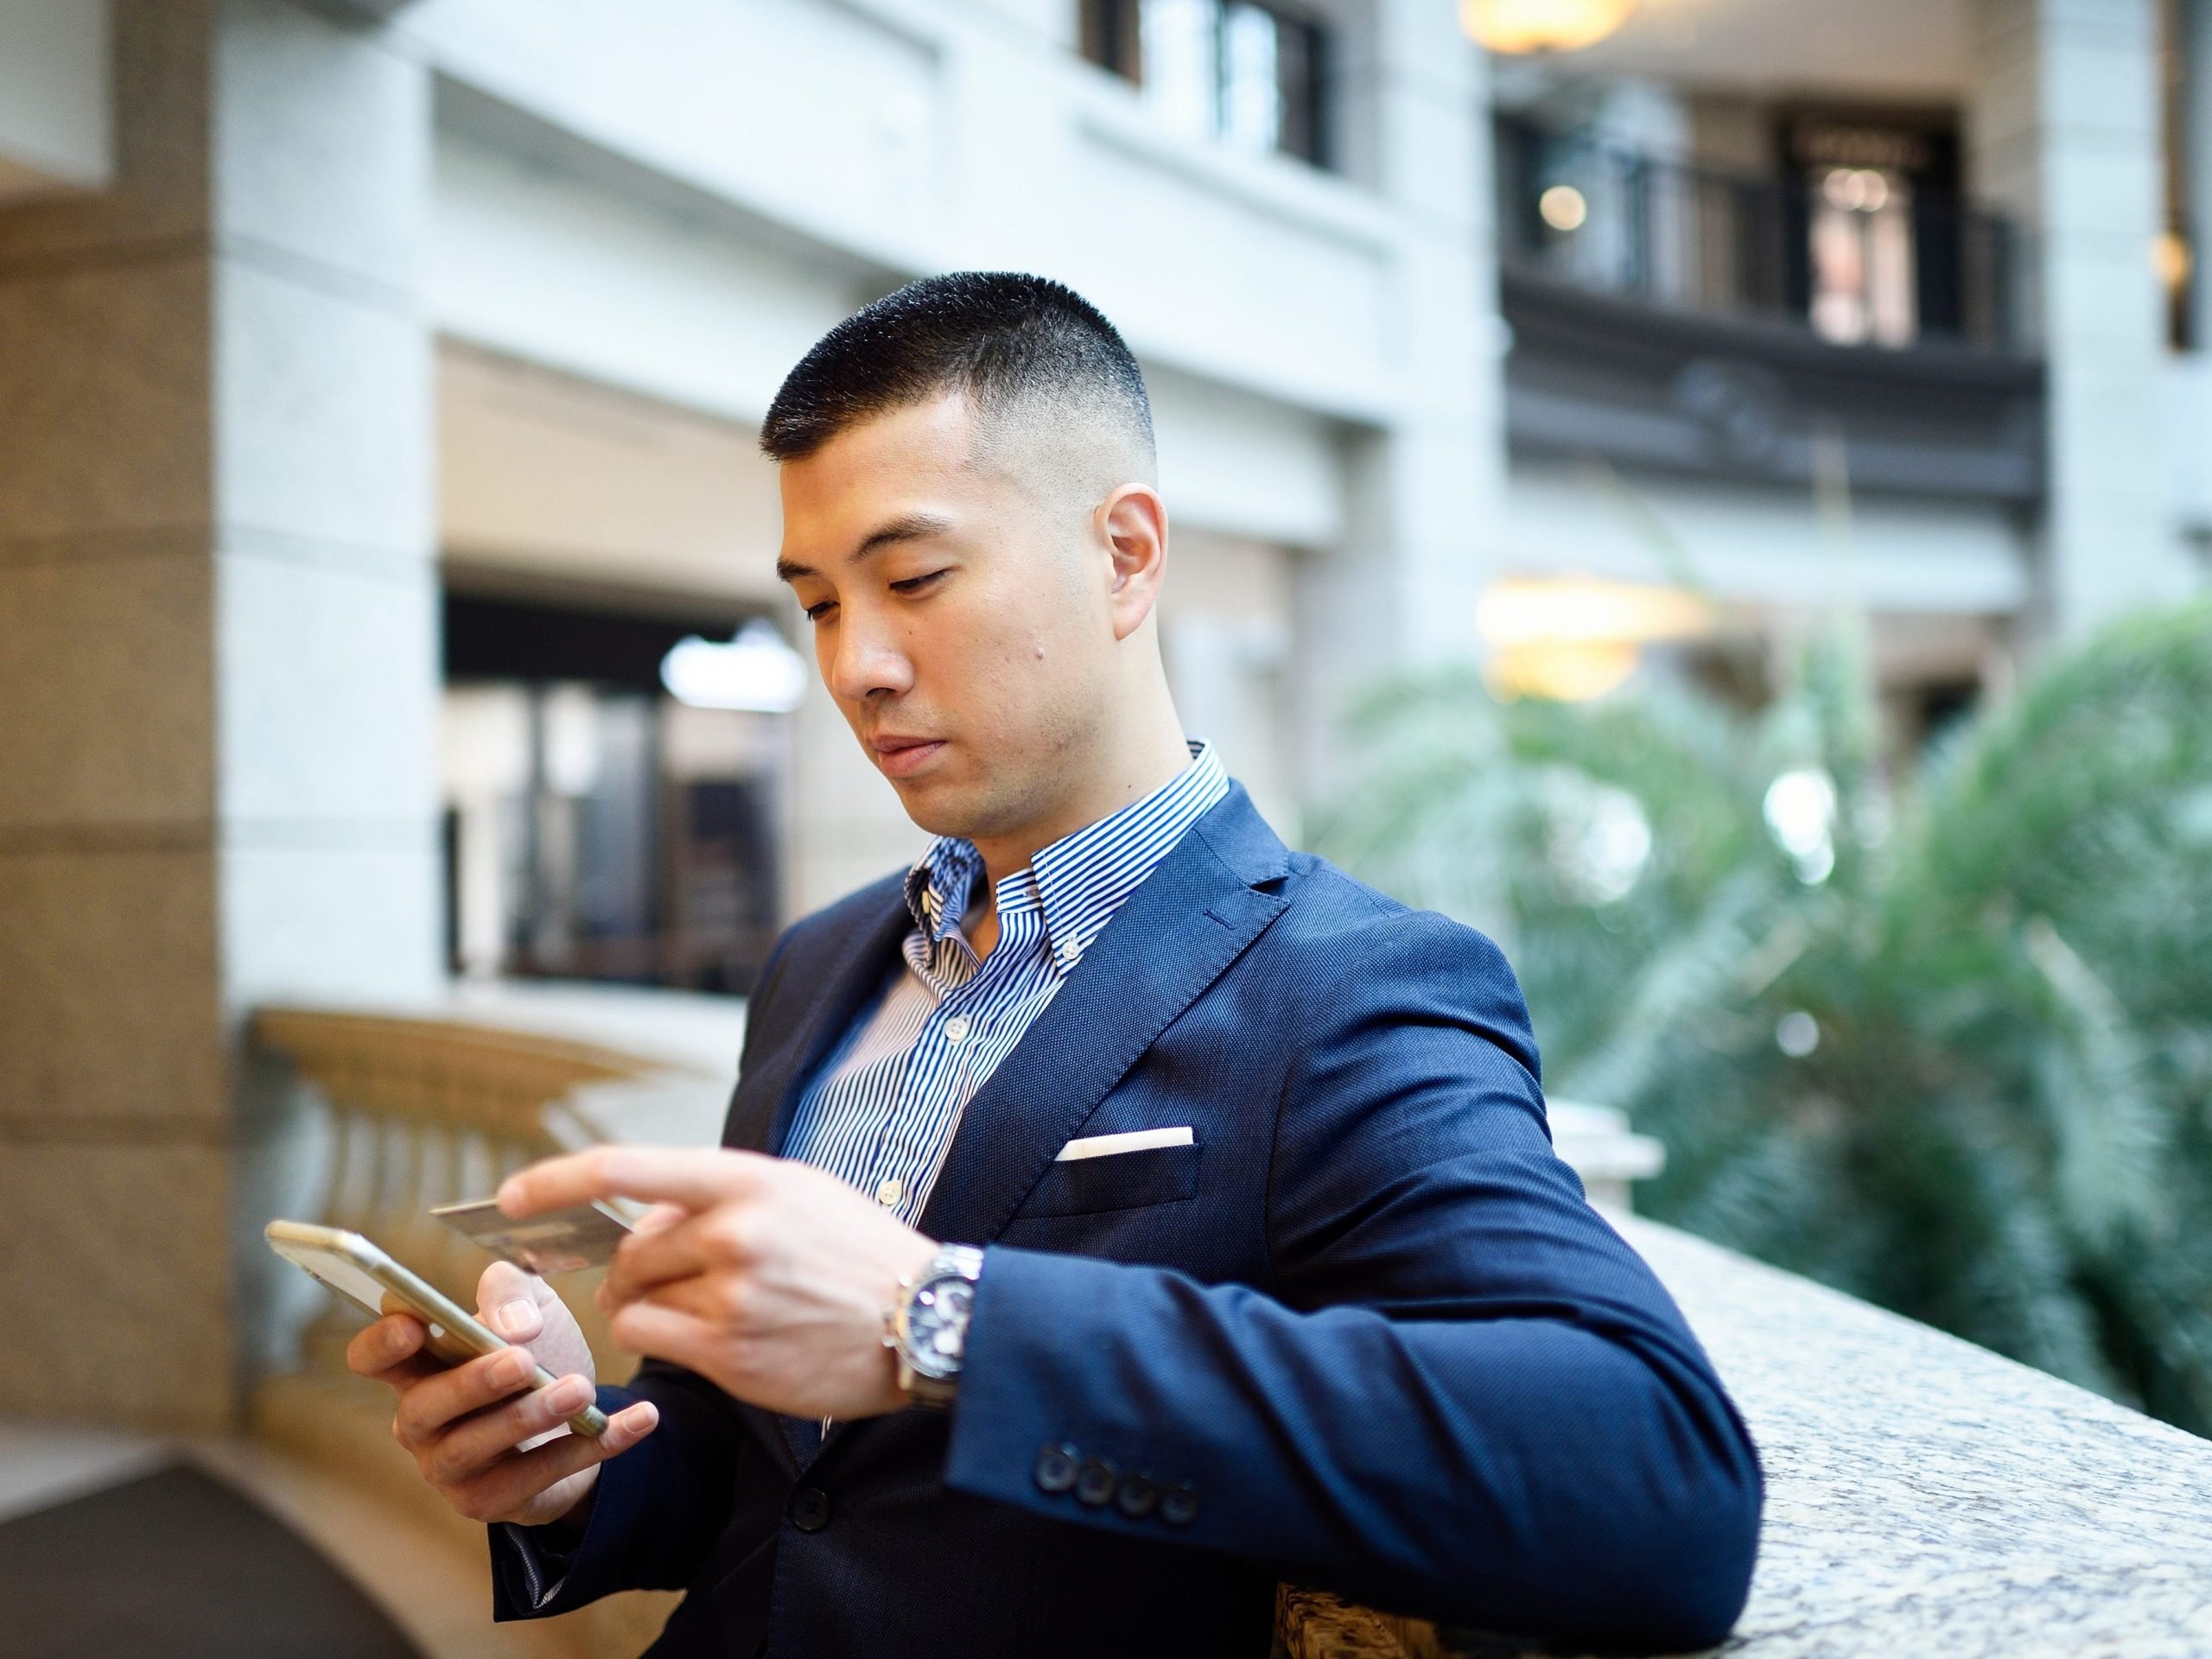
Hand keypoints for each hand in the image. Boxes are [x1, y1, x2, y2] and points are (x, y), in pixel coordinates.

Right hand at [345, 1259, 658, 1528]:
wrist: (578, 1411)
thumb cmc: (535, 1348)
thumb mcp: (529, 1304)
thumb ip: (511, 1293)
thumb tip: (514, 1326)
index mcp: (418, 1366)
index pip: (372, 1359)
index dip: (380, 1344)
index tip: (413, 1325)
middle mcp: (421, 1421)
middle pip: (426, 1407)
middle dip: (473, 1383)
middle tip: (523, 1361)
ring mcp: (451, 1468)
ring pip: (477, 1448)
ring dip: (530, 1417)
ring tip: (580, 1390)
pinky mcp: (492, 1502)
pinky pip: (540, 1477)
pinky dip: (592, 1446)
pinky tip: (638, 1419)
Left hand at [496, 1146, 940, 1419]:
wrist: (926, 1320)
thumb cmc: (860, 1253)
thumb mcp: (800, 1192)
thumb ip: (723, 1193)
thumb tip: (647, 1208)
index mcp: (750, 1180)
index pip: (628, 1168)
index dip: (558, 1179)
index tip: (511, 1195)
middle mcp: (735, 1232)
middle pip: (631, 1249)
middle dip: (632, 1267)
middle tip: (660, 1280)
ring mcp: (731, 1296)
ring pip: (635, 1299)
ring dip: (648, 1306)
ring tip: (696, 1311)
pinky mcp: (730, 1355)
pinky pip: (649, 1341)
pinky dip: (657, 1338)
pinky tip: (699, 1339)